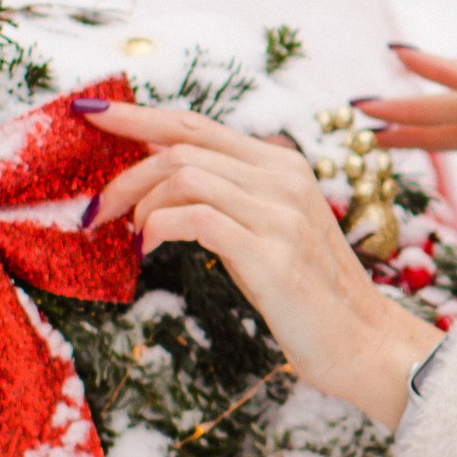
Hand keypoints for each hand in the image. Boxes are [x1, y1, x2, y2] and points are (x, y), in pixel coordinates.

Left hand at [85, 102, 435, 427]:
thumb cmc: (310, 297)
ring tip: (133, 238)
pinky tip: (148, 251)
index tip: (90, 113)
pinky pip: (195, 217)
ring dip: (139, 204)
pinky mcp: (271, 252)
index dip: (139, 115)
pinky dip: (158, 228)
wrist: (365, 344)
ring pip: (184, 174)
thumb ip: (232, 200)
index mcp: (282, 166)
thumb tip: (164, 182)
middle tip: (95, 210)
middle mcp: (283, 178)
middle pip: (182, 146)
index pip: (198, 125)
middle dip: (124, 173)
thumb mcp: (271, 233)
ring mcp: (280, 213)